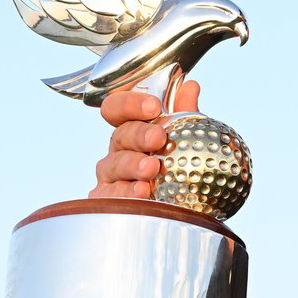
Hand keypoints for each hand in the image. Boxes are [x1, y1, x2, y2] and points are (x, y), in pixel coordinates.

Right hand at [89, 81, 200, 198]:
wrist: (182, 210)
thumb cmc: (177, 168)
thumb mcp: (185, 140)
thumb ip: (186, 115)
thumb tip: (191, 87)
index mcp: (131, 129)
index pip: (117, 108)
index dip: (130, 103)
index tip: (153, 106)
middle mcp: (117, 150)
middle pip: (120, 135)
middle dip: (139, 134)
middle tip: (158, 138)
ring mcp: (110, 176)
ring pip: (113, 165)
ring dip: (133, 165)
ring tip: (151, 169)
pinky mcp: (106, 200)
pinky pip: (111, 195)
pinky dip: (126, 193)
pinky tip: (143, 193)